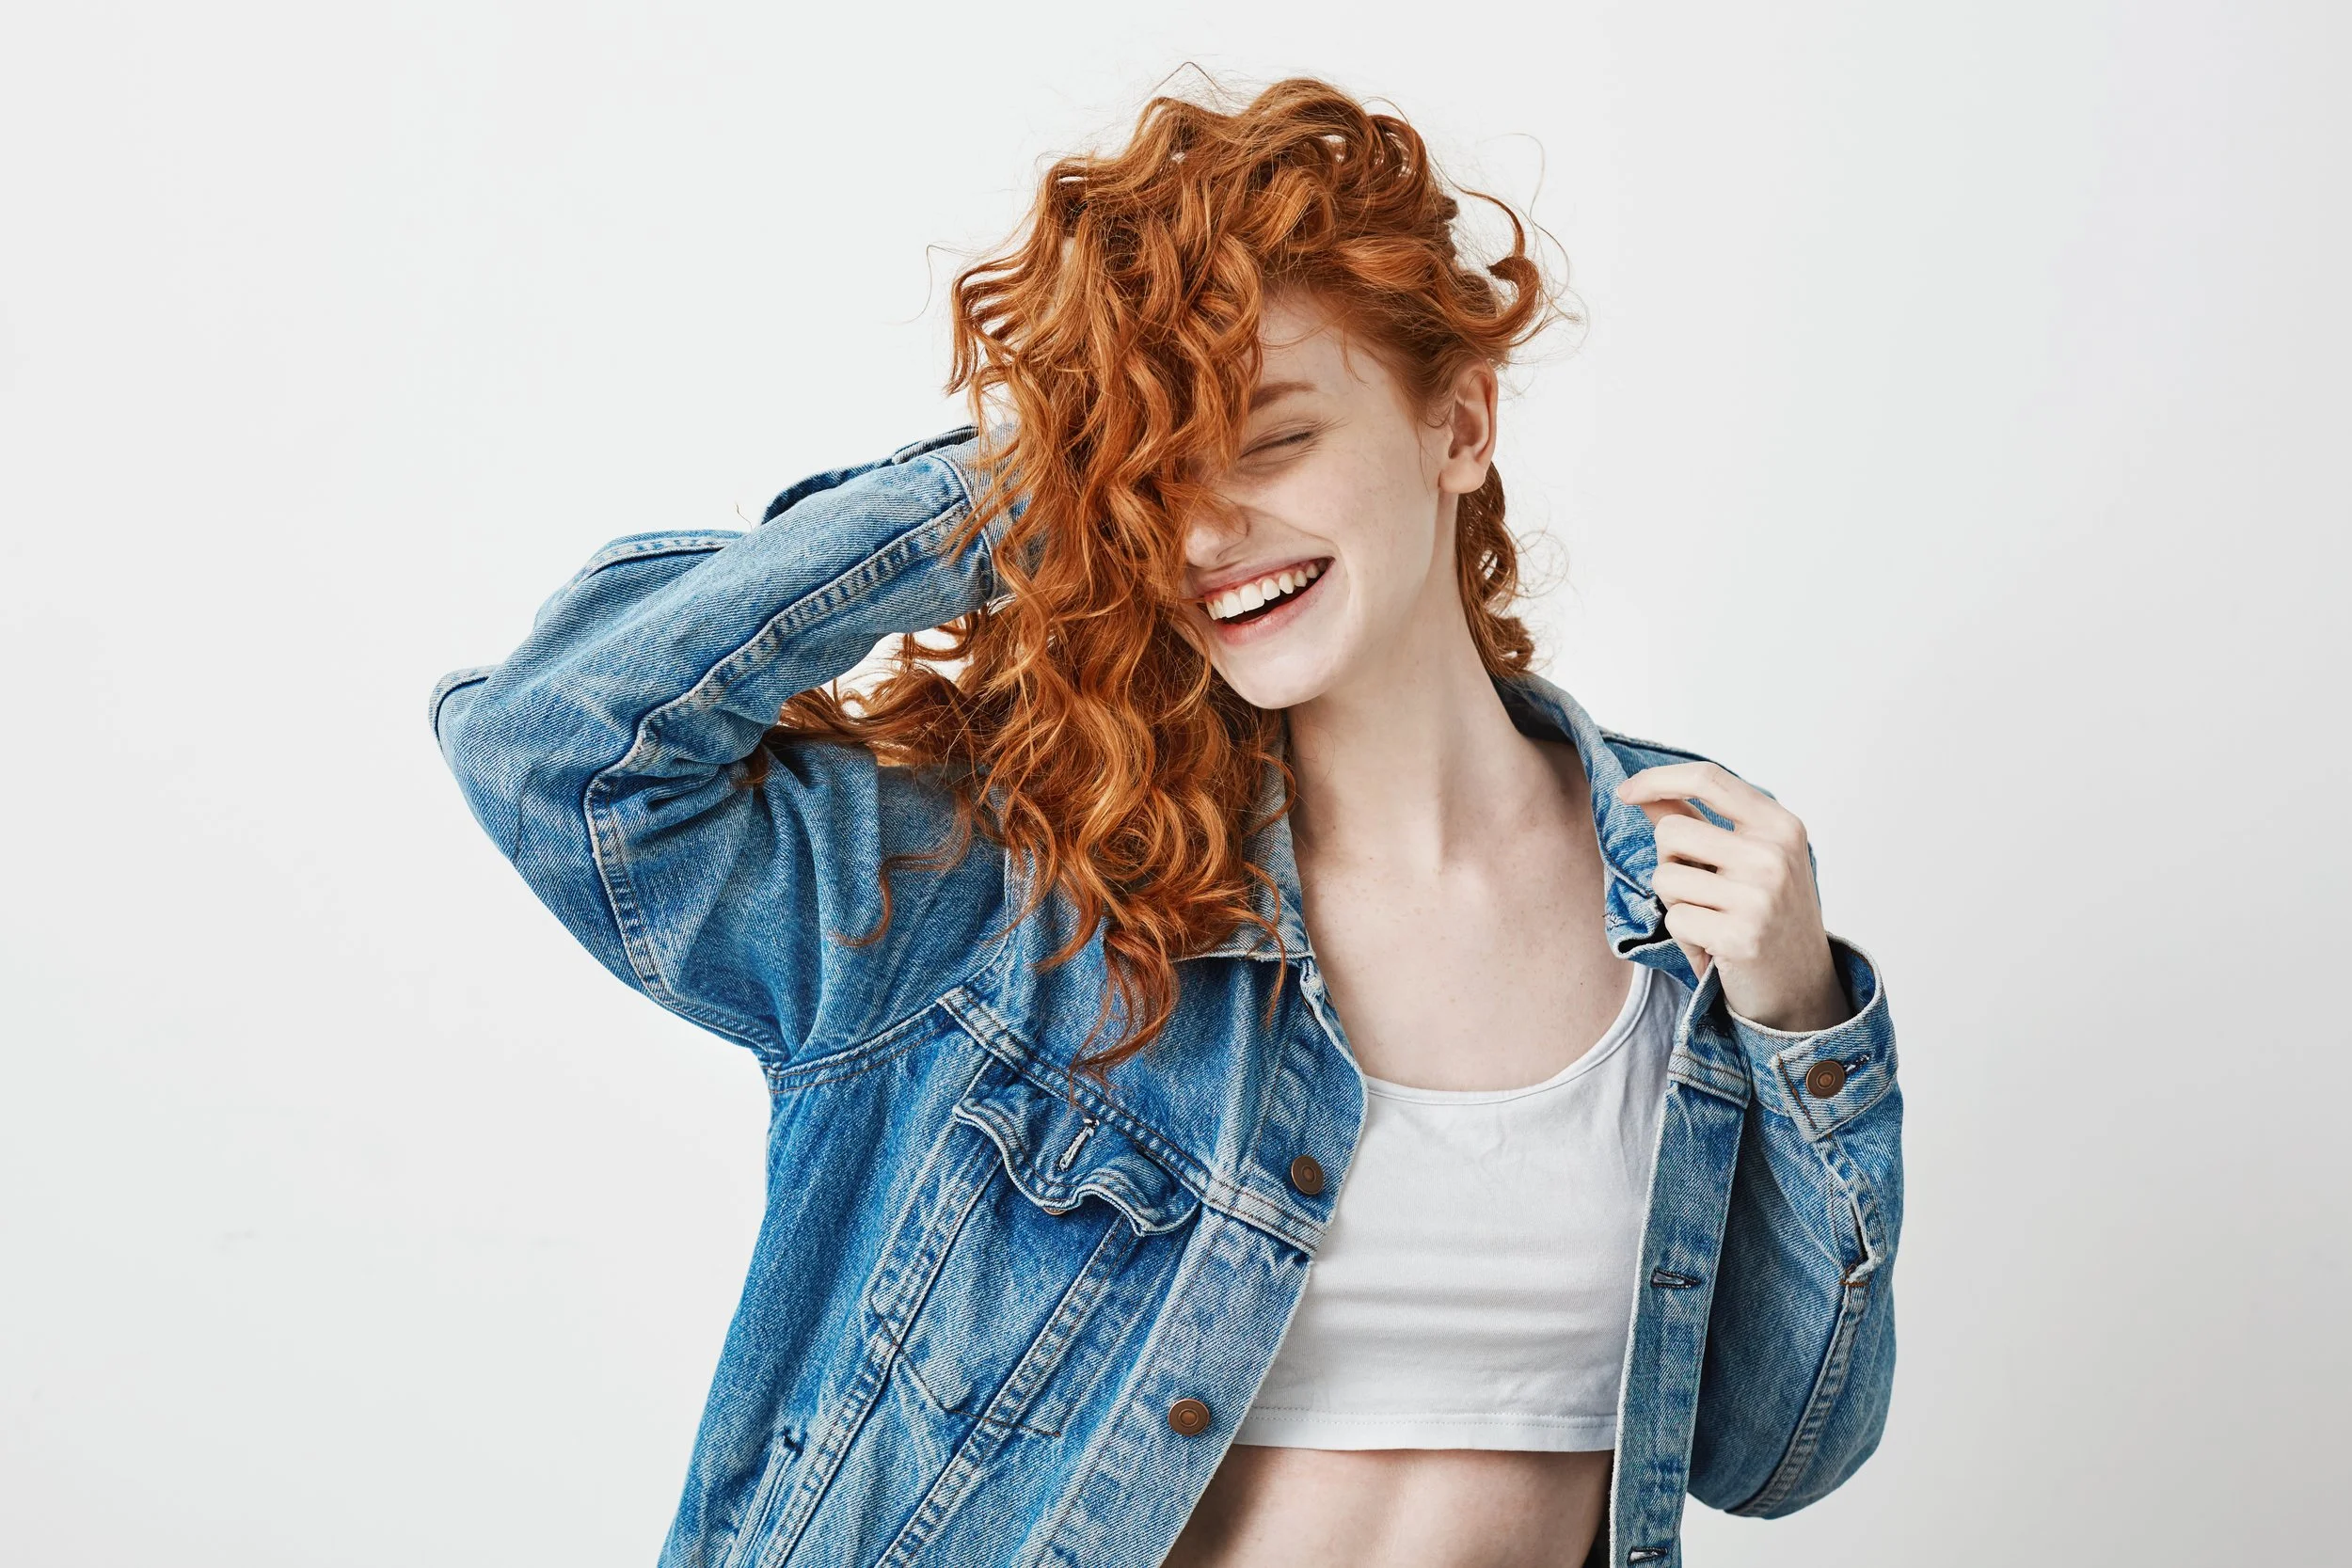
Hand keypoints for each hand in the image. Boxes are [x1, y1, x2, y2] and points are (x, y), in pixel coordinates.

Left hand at [1614, 763, 1849, 1032]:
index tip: (1626, 792)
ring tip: (1711, 920)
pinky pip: (1674, 919)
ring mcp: (1760, 896)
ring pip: (1665, 877)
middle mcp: (1774, 855)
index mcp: (1780, 825)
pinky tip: (1714, 947)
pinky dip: (1684, 937)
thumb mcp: (1745, 858)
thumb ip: (1696, 821)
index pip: (1707, 778)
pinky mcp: (1741, 936)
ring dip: (1676, 903)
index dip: (1656, 779)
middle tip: (1699, 891)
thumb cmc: (1767, 915)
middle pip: (1670, 831)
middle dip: (1668, 861)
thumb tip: (1642, 793)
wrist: (1803, 986)